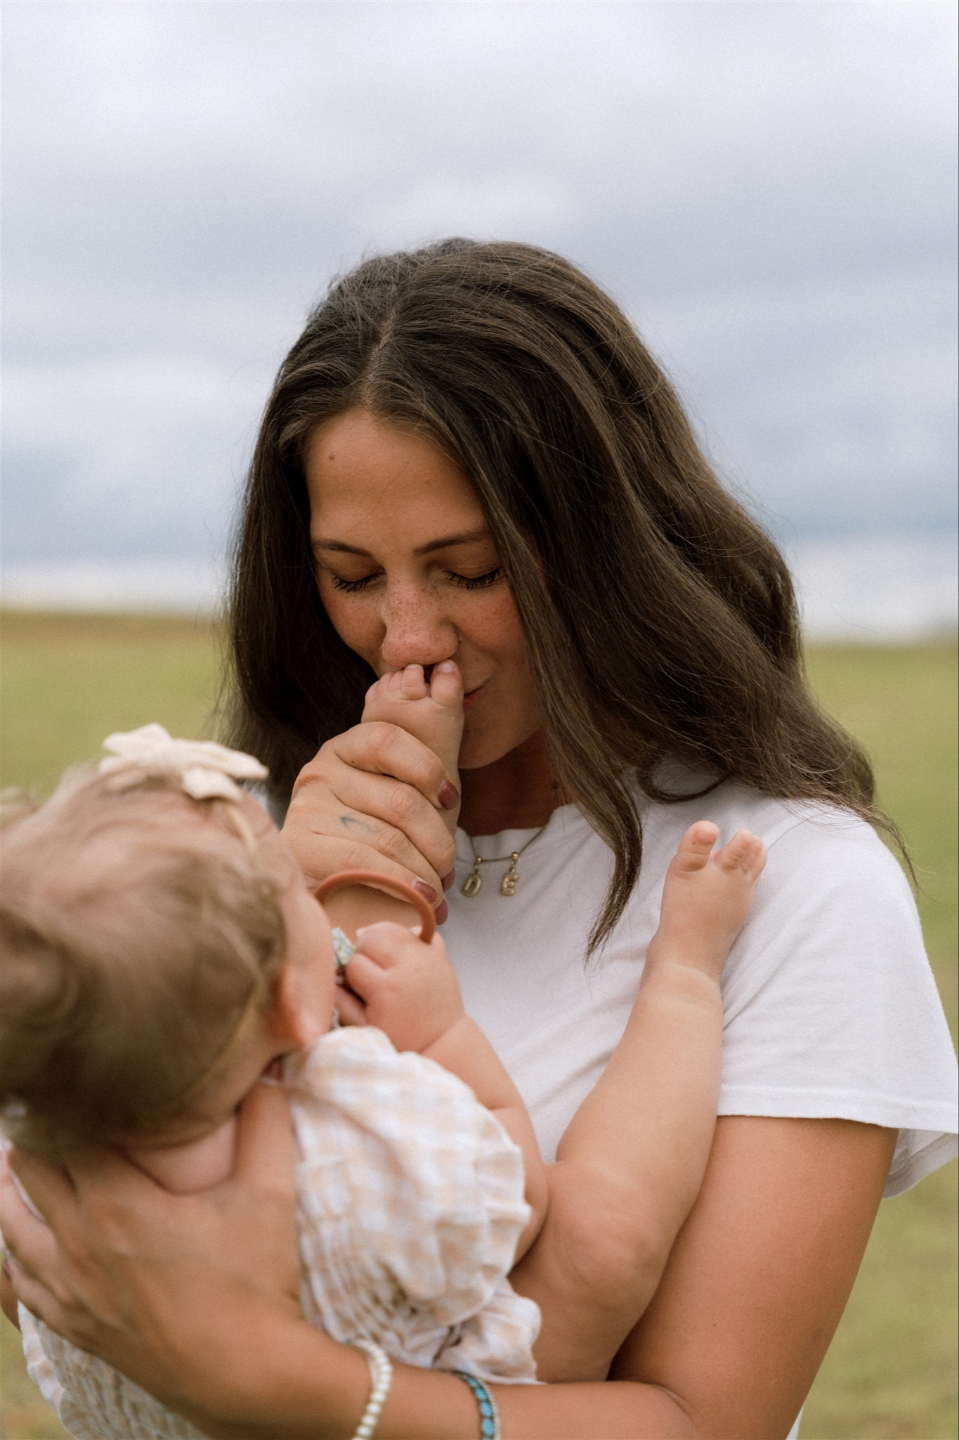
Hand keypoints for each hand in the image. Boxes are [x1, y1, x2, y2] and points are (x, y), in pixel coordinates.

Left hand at [0, 1085, 303, 1421]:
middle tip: (63, 1110)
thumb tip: (270, 1063)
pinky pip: (18, 1278)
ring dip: (16, 1187)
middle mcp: (78, 1243)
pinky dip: (15, 1246)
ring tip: (26, 1159)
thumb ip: (265, 1120)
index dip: (69, 1101)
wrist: (246, 1377)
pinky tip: (26, 1233)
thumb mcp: (269, 1192)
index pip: (64, 1131)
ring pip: (10, 1223)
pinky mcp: (71, 1324)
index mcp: (118, 1203)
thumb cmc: (257, 1282)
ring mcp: (68, 1289)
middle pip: (29, 1169)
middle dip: (40, 1134)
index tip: (84, 1080)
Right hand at [283, 723, 459, 923]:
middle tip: (449, 867)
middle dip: (437, 840)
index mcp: (346, 747)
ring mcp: (308, 807)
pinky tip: (420, 897)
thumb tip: (452, 685)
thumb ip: (415, 770)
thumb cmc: (368, 836)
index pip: (387, 739)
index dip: (428, 768)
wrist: (321, 885)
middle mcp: (322, 770)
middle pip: (400, 799)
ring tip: (437, 889)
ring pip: (389, 838)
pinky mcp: (300, 844)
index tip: (451, 800)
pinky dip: (402, 883)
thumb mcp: (390, 796)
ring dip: (425, 870)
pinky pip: (364, 862)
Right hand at [337, 922, 464, 1052]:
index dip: (349, 973)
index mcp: (386, 988)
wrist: (443, 1040)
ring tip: (380, 957)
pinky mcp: (440, 953)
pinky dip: (407, 937)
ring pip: (392, 928)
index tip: (356, 986)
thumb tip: (328, 980)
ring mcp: (425, 956)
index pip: (354, 962)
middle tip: (367, 968)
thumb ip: (343, 1004)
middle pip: (371, 937)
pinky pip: (419, 930)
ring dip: (380, 938)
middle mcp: (406, 966)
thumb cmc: (402, 1038)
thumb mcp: (366, 1029)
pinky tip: (402, 953)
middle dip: (362, 950)